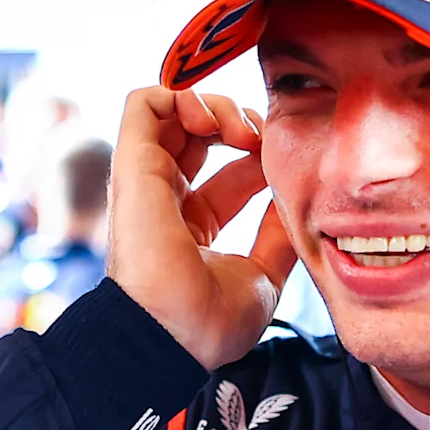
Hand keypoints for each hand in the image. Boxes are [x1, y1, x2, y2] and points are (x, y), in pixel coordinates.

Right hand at [110, 87, 298, 368]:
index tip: (285, 164)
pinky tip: (213, 120)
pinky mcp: (133, 164)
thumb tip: (296, 202)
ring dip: (216, 104)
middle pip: (202, 133)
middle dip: (240, 121)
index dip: (262, 155)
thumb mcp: (263, 276)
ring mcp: (148, 179)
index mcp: (193, 225)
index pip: (231, 171)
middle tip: (264, 139)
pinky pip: (145, 103)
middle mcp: (167, 198)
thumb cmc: (209, 323)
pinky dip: (182, 95)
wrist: (172, 334)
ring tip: (242, 130)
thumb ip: (277, 236)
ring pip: (175, 109)